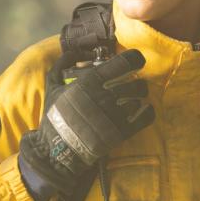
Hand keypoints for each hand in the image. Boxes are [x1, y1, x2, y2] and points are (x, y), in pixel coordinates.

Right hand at [18, 49, 154, 200]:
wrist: (58, 150)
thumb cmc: (55, 116)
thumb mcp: (52, 85)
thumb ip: (63, 62)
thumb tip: (80, 50)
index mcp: (90, 82)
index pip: (124, 63)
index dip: (135, 58)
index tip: (136, 60)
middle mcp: (105, 97)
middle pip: (137, 83)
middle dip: (138, 82)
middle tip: (133, 84)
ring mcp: (114, 116)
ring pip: (140, 99)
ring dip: (139, 98)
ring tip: (133, 99)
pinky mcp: (121, 133)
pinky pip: (145, 118)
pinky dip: (148, 112)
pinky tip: (144, 110)